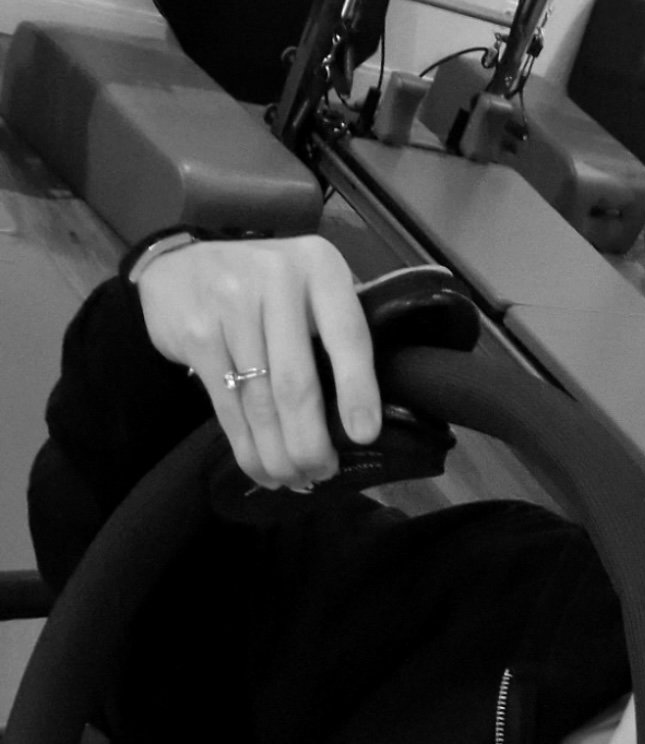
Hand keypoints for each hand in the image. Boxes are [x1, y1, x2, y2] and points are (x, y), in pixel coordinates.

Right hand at [136, 236, 382, 488]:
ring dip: (277, 452)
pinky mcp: (196, 332)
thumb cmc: (265, 288)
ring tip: (293, 478)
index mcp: (320, 267)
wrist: (182, 264)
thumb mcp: (309, 288)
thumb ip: (335, 332)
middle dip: (310, 441)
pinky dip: (245, 445)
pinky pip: (227, 404)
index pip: (348, 336)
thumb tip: (360, 420)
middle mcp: (276, 278)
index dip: (357, 390)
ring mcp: (230, 304)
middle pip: (296, 381)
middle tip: (322, 473)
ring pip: (260, 401)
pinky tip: (260, 467)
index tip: (364, 436)